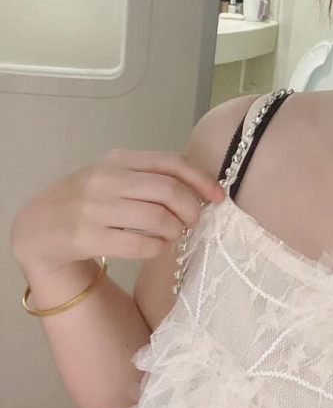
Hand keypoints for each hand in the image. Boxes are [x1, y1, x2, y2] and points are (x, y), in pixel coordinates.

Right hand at [10, 150, 225, 274]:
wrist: (38, 227)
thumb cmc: (88, 200)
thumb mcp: (116, 177)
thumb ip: (151, 176)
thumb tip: (202, 189)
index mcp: (120, 160)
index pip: (172, 163)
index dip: (202, 180)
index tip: (219, 197)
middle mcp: (107, 179)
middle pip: (169, 191)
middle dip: (191, 209)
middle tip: (194, 222)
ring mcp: (94, 208)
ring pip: (157, 218)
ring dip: (175, 230)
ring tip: (174, 234)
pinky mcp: (85, 237)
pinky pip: (138, 244)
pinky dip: (157, 247)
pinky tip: (156, 247)